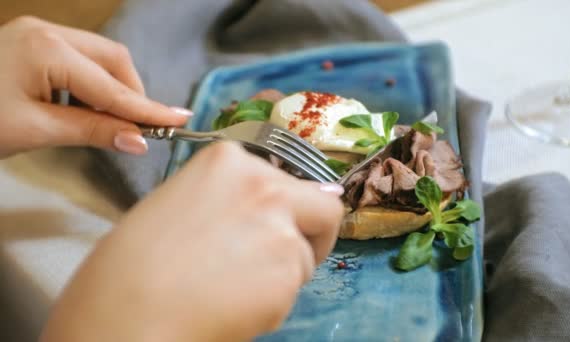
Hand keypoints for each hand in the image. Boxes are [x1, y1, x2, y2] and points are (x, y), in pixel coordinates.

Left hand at [0, 16, 190, 157]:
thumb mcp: (35, 130)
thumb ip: (92, 130)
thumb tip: (139, 141)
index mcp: (47, 50)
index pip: (112, 86)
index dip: (148, 109)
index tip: (180, 121)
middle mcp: (47, 32)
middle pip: (112, 60)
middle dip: (129, 95)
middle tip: (136, 130)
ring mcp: (38, 33)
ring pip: (98, 58)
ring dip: (111, 90)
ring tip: (107, 122)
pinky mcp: (32, 43)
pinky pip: (79, 60)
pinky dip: (90, 85)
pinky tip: (82, 107)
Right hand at [40, 142, 344, 341]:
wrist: (125, 313)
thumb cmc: (129, 267)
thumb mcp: (178, 205)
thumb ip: (227, 201)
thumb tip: (267, 213)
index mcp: (229, 160)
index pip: (288, 178)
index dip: (289, 207)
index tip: (280, 223)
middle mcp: (263, 184)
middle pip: (324, 207)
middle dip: (312, 235)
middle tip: (284, 261)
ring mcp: (280, 227)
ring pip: (307, 256)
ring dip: (283, 276)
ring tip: (232, 290)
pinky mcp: (288, 271)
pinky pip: (293, 290)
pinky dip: (273, 304)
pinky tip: (232, 307)